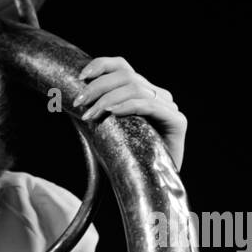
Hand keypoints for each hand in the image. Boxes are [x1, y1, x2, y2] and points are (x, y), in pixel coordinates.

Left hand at [73, 55, 186, 170]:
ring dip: (107, 99)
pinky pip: (149, 105)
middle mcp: (158, 95)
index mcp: (143, 91)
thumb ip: (98, 107)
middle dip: (97, 87)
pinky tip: (111, 113)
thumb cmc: (125, 157)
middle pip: (126, 75)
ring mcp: (169, 107)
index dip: (100, 65)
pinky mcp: (177, 121)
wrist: (150, 186)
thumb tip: (74, 93)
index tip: (79, 77)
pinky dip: (127, 106)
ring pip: (135, 88)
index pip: (122, 66)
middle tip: (79, 103)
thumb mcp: (106, 126)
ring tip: (90, 116)